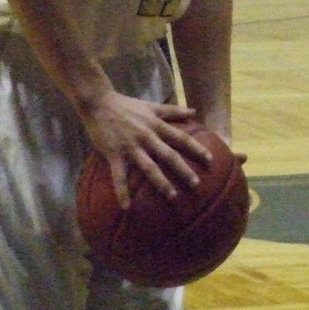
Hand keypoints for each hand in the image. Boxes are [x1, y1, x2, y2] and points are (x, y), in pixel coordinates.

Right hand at [81, 91, 212, 208]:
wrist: (99, 102)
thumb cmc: (127, 105)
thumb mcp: (152, 105)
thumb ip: (173, 110)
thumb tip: (194, 111)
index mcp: (156, 125)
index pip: (181, 137)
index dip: (196, 148)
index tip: (210, 159)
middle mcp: (146, 136)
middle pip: (169, 155)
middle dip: (183, 169)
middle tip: (197, 184)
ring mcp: (130, 146)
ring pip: (149, 167)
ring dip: (161, 182)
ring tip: (172, 196)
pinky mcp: (114, 154)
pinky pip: (119, 176)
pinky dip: (122, 191)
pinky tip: (126, 207)